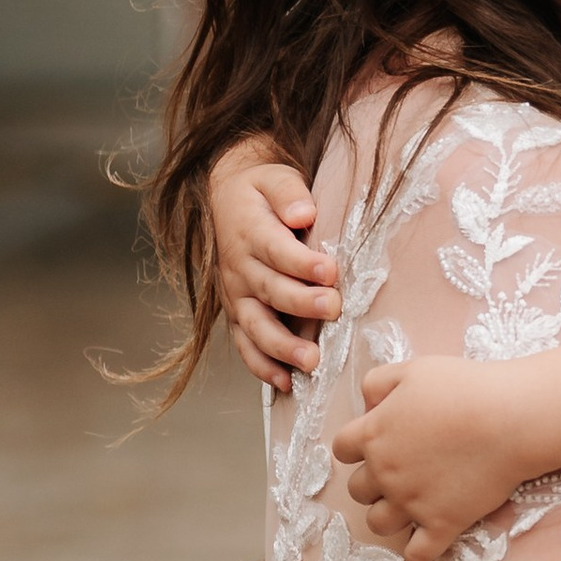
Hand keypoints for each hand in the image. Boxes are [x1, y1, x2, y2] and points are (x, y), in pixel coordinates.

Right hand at [212, 141, 341, 389]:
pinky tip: (285, 383)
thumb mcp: (274, 177)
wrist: (228, 199)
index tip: (329, 271)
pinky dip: (262, 366)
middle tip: (333, 308)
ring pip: (255, 325)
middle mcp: (239, 267)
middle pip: (270, 290)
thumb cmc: (262, 191)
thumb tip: (303, 212)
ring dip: (281, 346)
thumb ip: (289, 193)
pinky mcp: (238, 313)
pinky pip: (246, 344)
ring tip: (310, 360)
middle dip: (301, 303)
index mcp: (250, 232)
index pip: (276, 250)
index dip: (302, 263)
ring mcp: (237, 295)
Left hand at [330, 359, 533, 560]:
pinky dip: (417, 551)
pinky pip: (417, 554)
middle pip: (357, 490)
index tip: (378, 441)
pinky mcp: (442, 525)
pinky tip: (428, 536)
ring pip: (379, 524)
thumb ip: (378, 383)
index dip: (357, 446)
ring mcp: (412, 503)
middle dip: (373, 481)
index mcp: (374, 434)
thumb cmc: (465, 388)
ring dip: (389, 515)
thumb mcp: (414, 370)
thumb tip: (367, 405)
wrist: (510, 419)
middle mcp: (385, 473)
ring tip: (411, 503)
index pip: (341, 449)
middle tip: (401, 469)